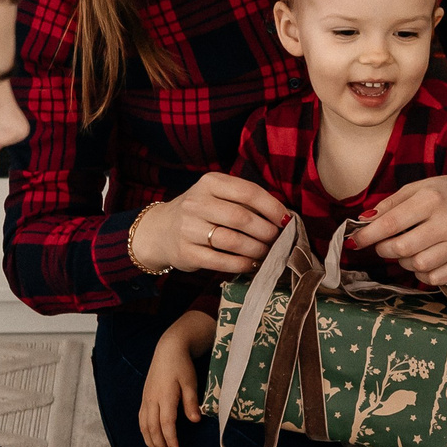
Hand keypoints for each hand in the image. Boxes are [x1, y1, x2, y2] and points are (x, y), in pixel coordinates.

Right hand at [134, 173, 288, 276]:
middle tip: (277, 240)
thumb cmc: (200, 212)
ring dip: (257, 249)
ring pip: (233, 241)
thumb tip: (282, 217)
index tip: (286, 219)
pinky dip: (242, 264)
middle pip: (242, 218)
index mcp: (209, 183)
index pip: (248, 192)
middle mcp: (196, 203)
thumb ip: (244, 201)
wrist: (161, 230)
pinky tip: (252, 263)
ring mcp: (189, 229)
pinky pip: (222, 261)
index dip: (272, 207)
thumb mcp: (216, 195)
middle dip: (266, 231)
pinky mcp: (187, 253)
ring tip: (267, 252)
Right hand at [140, 338, 202, 446]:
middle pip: (153, 429)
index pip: (166, 423)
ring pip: (144, 427)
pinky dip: (145, 434)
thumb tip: (195, 420)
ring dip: (151, 444)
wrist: (168, 350)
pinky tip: (151, 442)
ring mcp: (146, 399)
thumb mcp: (190, 381)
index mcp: (164, 396)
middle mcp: (152, 400)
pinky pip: (142, 420)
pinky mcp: (144, 399)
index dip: (170, 439)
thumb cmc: (182, 366)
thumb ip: (192, 401)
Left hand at [351, 169, 446, 286]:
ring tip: (407, 248)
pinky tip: (423, 258)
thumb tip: (363, 223)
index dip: (368, 235)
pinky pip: (434, 279)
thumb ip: (390, 205)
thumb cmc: (446, 193)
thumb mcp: (417, 188)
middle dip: (384, 249)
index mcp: (431, 200)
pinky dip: (422, 274)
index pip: (391, 223)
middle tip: (383, 244)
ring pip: (417, 266)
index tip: (354, 241)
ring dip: (403, 261)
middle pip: (402, 249)